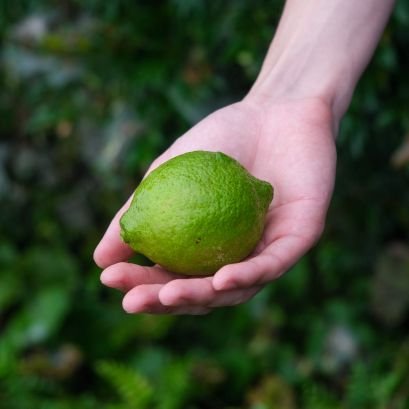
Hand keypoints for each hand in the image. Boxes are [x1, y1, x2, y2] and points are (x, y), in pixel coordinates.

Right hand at [94, 96, 336, 313]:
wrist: (275, 106)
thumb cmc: (223, 139)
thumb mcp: (168, 174)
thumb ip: (140, 212)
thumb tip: (100, 258)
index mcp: (209, 246)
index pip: (173, 275)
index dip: (143, 284)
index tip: (110, 280)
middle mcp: (237, 255)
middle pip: (203, 292)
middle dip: (166, 301)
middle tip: (133, 302)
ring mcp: (269, 249)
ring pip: (237, 289)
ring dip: (202, 297)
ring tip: (167, 295)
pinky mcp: (300, 237)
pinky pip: (274, 263)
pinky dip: (247, 275)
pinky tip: (220, 279)